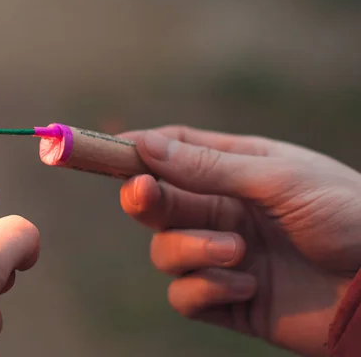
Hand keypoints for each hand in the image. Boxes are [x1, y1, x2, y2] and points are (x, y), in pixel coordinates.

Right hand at [120, 125, 360, 356]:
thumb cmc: (346, 214)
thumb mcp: (278, 179)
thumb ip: (209, 168)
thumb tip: (145, 146)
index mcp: (235, 169)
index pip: (173, 151)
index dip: (138, 149)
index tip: (108, 151)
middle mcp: (221, 210)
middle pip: (158, 201)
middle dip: (146, 198)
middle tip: (144, 194)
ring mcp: (221, 255)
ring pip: (164, 251)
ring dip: (191, 250)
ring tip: (238, 252)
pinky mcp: (226, 299)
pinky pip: (184, 295)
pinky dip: (205, 289)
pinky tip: (248, 285)